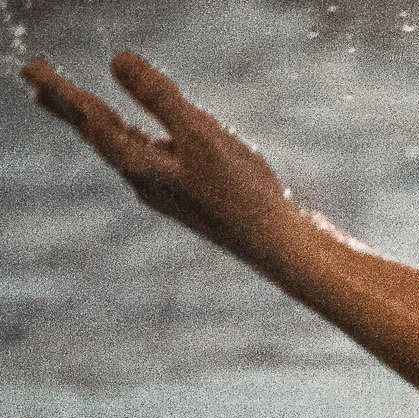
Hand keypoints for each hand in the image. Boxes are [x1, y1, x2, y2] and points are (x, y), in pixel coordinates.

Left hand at [23, 52, 298, 255]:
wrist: (279, 247)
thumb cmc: (242, 194)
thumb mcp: (201, 136)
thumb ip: (160, 98)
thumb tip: (116, 60)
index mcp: (141, 165)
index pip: (90, 119)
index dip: (60, 91)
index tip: (30, 68)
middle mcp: (146, 180)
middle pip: (99, 134)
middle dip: (69, 108)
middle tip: (37, 86)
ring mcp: (168, 190)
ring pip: (122, 148)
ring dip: (98, 125)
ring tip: (81, 110)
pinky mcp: (191, 195)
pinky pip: (148, 158)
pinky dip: (132, 139)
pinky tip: (143, 140)